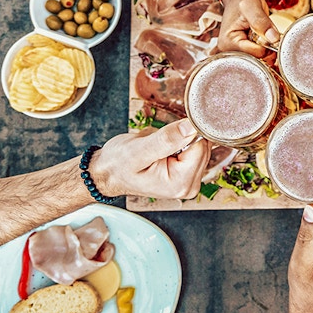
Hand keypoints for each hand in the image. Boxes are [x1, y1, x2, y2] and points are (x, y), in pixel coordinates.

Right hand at [88, 118, 210, 198]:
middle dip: (181, 137)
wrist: (110, 173)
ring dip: (179, 139)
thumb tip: (191, 127)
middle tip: (158, 142)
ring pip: (199, 145)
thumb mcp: (138, 150)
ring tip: (158, 147)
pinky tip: (163, 150)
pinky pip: (193, 149)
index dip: (185, 132)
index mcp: (180, 183)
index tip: (167, 132)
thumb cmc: (118, 165)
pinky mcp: (189, 173)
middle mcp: (190, 186)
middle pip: (203, 146)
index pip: (200, 146)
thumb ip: (166, 140)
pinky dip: (180, 143)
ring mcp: (190, 181)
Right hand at [218, 0, 277, 56]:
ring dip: (267, 49)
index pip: (256, 54)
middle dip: (268, 49)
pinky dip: (265, 49)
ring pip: (259, 59)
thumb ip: (261, 21)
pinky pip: (257, 56)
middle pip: (257, 59)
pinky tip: (264, 38)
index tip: (271, 32)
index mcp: (228, 42)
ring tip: (265, 33)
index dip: (268, 45)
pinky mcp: (241, 51)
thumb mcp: (252, 5)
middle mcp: (229, 51)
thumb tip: (273, 38)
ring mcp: (235, 52)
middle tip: (269, 32)